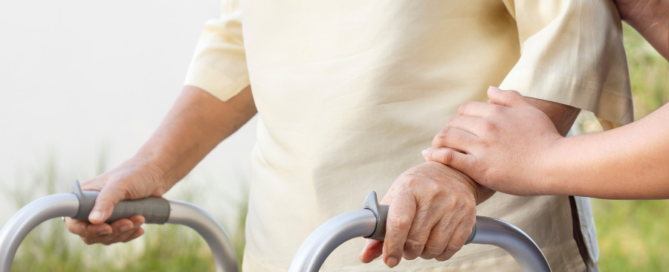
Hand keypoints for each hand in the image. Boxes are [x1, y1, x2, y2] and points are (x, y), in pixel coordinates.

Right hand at [65, 158, 167, 244]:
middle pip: (91, 234)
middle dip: (112, 232)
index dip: (87, 230)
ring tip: (139, 219)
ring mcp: (104, 216)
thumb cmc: (136, 173)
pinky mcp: (117, 221)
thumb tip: (94, 220)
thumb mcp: (120, 185)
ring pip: (106, 237)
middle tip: (129, 222)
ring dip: (123, 232)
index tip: (107, 228)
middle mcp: (90, 208)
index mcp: (83, 197)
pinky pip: (118, 236)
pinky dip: (129, 234)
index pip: (74, 222)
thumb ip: (106, 201)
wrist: (156, 173)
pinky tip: (140, 228)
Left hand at [359, 162, 480, 267]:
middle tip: (405, 247)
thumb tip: (365, 256)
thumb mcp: (396, 198)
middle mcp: (433, 194)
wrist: (452, 172)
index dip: (392, 245)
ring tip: (421, 242)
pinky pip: (451, 249)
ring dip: (423, 253)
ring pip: (433, 248)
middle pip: (416, 240)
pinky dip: (440, 253)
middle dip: (407, 251)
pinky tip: (435, 243)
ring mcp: (453, 205)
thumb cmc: (418, 187)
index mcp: (409, 187)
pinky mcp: (468, 216)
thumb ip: (380, 228)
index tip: (389, 259)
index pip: (400, 221)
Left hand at [422, 87, 562, 195]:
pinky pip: (449, 157)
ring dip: (438, 141)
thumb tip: (489, 89)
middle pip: (453, 123)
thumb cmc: (546, 139)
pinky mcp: (478, 167)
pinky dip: (435, 154)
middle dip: (448, 130)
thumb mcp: (530, 111)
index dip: (460, 118)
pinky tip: (428, 156)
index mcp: (496, 112)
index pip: (465, 109)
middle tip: (445, 139)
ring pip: (447, 137)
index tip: (460, 128)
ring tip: (434, 148)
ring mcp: (481, 147)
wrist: (555, 165)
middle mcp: (486, 126)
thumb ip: (509, 98)